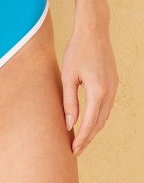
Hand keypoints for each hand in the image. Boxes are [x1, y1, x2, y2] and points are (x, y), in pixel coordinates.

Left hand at [61, 25, 118, 156]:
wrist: (94, 32)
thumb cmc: (77, 51)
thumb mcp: (68, 76)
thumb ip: (69, 101)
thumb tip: (69, 123)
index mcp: (98, 91)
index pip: (89, 122)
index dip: (81, 138)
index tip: (73, 150)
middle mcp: (110, 92)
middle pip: (99, 123)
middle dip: (87, 138)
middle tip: (75, 150)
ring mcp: (114, 87)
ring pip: (104, 116)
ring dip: (93, 129)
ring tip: (80, 139)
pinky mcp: (113, 83)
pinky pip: (106, 106)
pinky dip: (97, 117)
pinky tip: (88, 121)